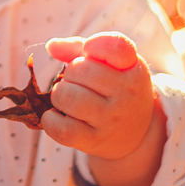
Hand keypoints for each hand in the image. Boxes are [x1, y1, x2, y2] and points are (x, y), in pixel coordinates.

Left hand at [40, 32, 156, 160]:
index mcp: (133, 70)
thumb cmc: (114, 90)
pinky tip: (56, 116)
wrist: (134, 135)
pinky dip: (50, 120)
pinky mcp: (94, 141)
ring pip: (67, 97)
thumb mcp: (110, 65)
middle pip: (79, 69)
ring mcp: (111, 120)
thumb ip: (79, 49)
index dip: (95, 44)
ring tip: (67, 98)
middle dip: (70, 73)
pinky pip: (62, 129)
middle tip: (76, 82)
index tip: (88, 50)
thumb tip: (51, 46)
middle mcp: (127, 95)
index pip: (116, 46)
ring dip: (58, 95)